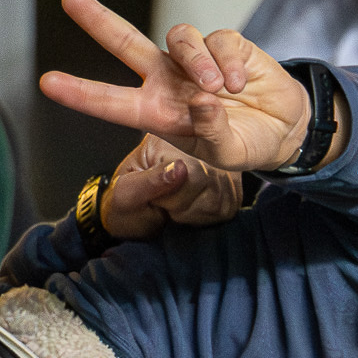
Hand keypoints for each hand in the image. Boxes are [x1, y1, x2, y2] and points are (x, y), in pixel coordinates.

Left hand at [40, 0, 346, 174]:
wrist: (283, 130)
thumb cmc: (244, 143)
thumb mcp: (225, 153)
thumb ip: (211, 133)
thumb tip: (202, 102)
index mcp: (154, 111)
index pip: (109, 101)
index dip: (78, 92)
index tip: (47, 82)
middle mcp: (166, 80)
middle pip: (125, 42)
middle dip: (97, 19)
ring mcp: (193, 60)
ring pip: (178, 37)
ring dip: (197, 63)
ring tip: (220, 91)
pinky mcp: (225, 44)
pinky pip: (219, 41)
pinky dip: (229, 62)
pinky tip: (241, 84)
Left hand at [98, 134, 244, 240]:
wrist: (134, 219)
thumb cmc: (126, 204)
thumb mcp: (125, 194)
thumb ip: (149, 182)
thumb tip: (180, 168)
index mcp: (168, 139)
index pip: (191, 172)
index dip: (172, 195)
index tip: (156, 199)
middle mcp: (200, 145)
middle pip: (209, 185)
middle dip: (182, 205)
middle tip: (162, 203)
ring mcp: (220, 164)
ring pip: (220, 199)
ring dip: (193, 213)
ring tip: (174, 206)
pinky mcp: (232, 185)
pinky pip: (227, 208)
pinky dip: (205, 217)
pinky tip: (189, 209)